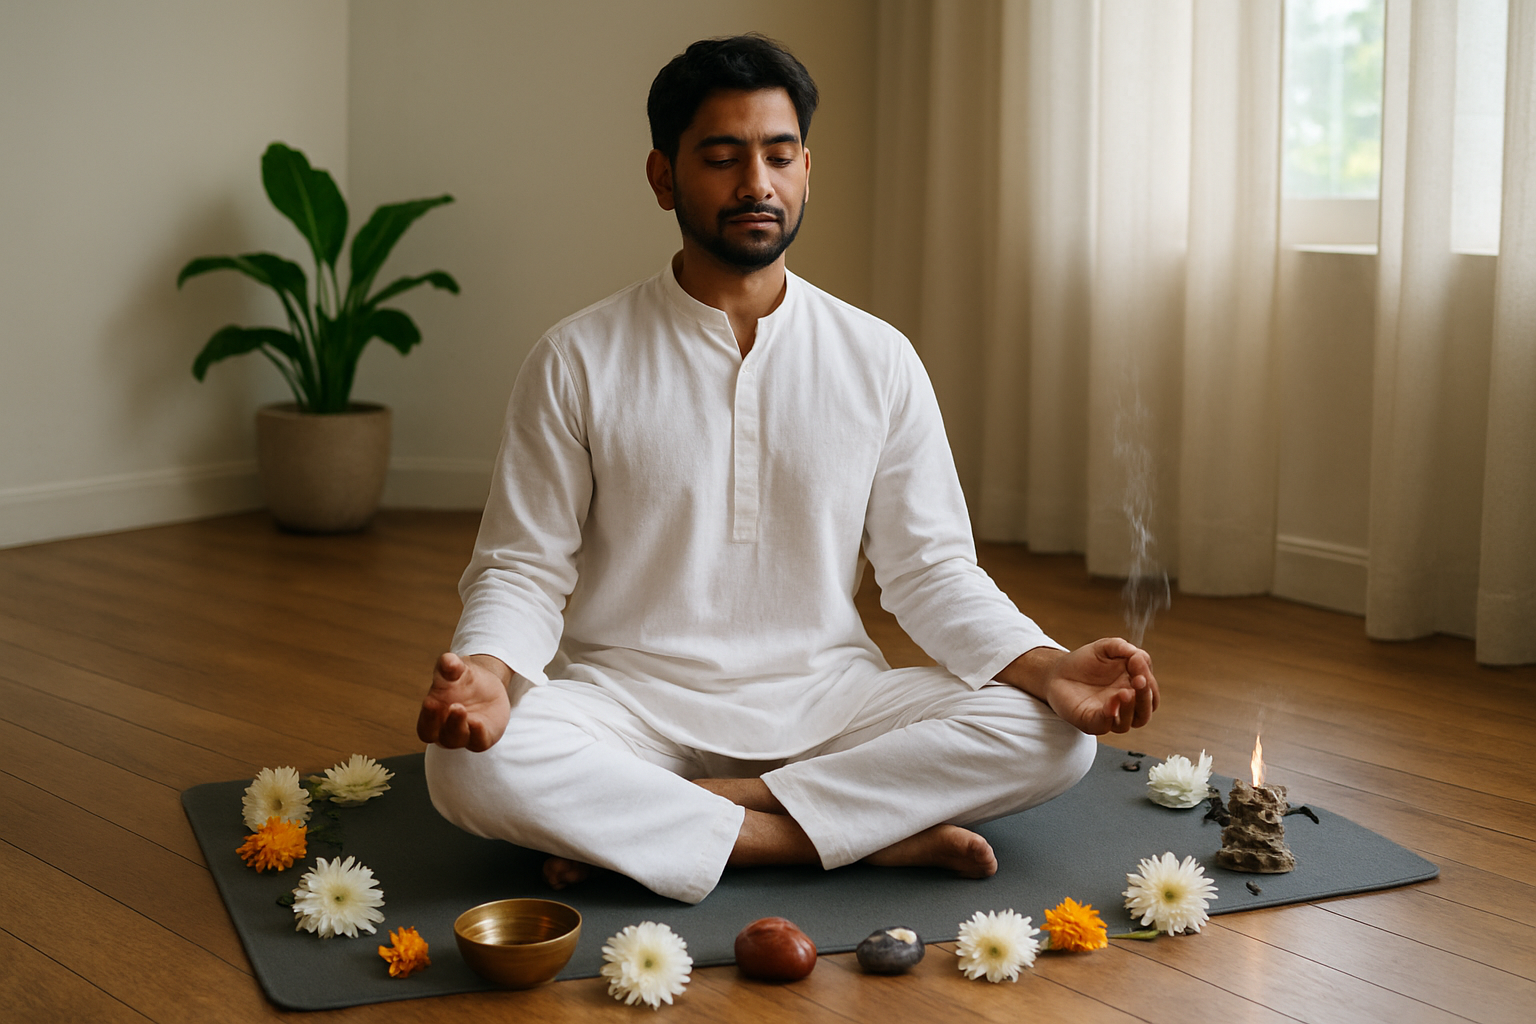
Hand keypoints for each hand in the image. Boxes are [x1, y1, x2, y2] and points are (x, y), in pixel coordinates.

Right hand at [416, 652, 512, 750]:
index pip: (426, 727)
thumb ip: (449, 665)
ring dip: (461, 727)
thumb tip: (448, 660)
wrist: (486, 685)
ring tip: (464, 709)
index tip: (431, 702)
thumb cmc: (462, 680)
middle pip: (442, 737)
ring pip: (459, 740)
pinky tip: (479, 722)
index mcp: (433, 719)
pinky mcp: (483, 737)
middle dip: (449, 723)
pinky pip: (479, 742)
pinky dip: (478, 734)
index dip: (427, 718)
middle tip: (455, 706)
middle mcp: (447, 731)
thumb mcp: (455, 669)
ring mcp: (466, 736)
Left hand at [1040, 638, 1158, 734]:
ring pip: (1130, 722)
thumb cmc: (1084, 661)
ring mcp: (1109, 715)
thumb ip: (1122, 647)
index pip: (1151, 691)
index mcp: (1132, 687)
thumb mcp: (1105, 648)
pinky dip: (1110, 715)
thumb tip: (1139, 656)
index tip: (1138, 661)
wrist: (1057, 671)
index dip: (1149, 679)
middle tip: (1139, 679)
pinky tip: (1111, 702)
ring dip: (1131, 708)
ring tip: (1125, 692)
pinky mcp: (1091, 721)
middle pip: (1146, 711)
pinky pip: (1104, 724)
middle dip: (1146, 696)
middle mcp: (1124, 705)